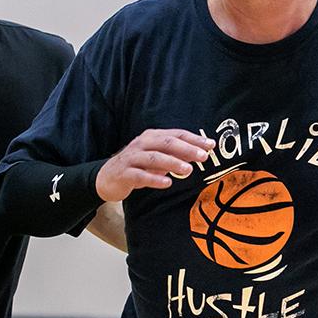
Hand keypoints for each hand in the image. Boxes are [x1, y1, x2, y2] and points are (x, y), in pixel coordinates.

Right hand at [96, 129, 214, 201]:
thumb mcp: (156, 158)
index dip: (194, 139)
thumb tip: (200, 154)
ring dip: (172, 163)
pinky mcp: (124, 174)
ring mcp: (131, 158)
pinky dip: (154, 179)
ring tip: (188, 170)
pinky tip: (167, 183)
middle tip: (203, 156)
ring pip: (153, 158)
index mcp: (151, 137)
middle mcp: (141, 144)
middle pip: (166, 143)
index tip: (211, 145)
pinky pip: (140, 176)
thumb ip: (174, 155)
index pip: (176, 134)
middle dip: (186, 149)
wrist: (106, 178)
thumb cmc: (136, 166)